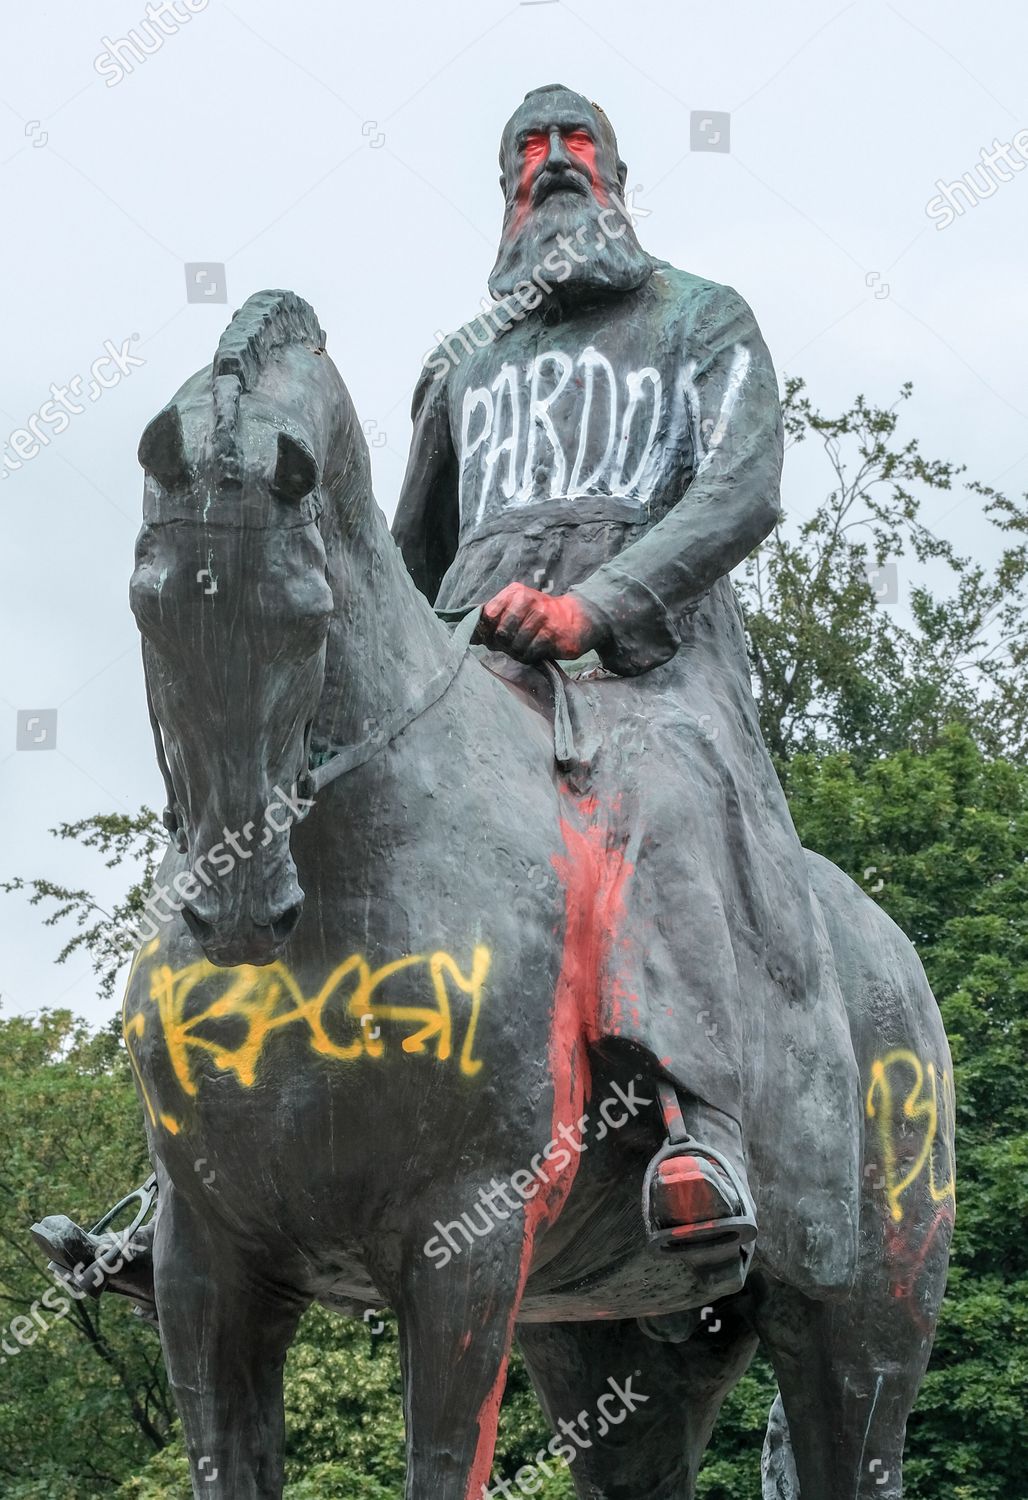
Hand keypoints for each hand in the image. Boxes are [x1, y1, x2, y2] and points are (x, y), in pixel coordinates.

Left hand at [475, 583, 607, 662]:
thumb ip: (493, 619)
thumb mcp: (516, 608)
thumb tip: (469, 635)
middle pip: (500, 633)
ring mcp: (542, 617)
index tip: (493, 636)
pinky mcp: (553, 634)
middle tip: (512, 643)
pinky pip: (530, 653)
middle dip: (504, 644)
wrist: (577, 617)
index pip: (488, 615)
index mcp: (515, 592)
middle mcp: (528, 601)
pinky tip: (536, 649)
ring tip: (526, 645)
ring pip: (515, 646)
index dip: (487, 630)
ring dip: (518, 651)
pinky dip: (530, 656)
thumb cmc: (540, 615)